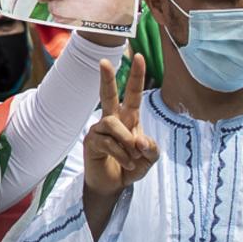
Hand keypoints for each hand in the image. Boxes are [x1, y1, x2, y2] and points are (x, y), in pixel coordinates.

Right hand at [84, 54, 157, 199]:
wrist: (114, 185)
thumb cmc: (132, 167)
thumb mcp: (150, 158)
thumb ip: (151, 148)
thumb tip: (140, 141)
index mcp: (129, 119)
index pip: (133, 94)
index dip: (136, 75)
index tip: (138, 55)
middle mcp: (112, 120)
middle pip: (108, 95)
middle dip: (106, 78)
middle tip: (103, 61)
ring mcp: (99, 130)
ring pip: (113, 124)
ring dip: (127, 141)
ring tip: (134, 158)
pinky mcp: (91, 142)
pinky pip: (108, 143)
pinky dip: (122, 156)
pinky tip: (127, 164)